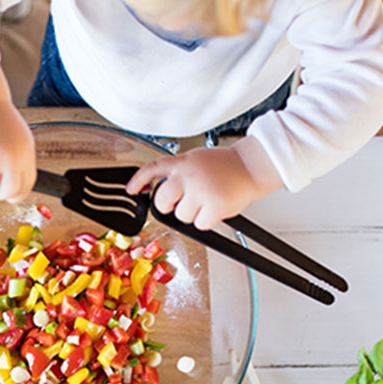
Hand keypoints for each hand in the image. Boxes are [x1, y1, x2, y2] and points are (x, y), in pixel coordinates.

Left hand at [127, 147, 275, 231]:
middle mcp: (189, 176)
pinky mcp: (214, 206)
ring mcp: (201, 191)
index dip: (138, 180)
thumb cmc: (225, 165)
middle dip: (167, 206)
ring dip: (192, 213)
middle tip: (182, 202)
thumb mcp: (196, 159)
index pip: (153, 169)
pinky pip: (200, 224)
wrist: (251, 166)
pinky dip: (206, 221)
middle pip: (162, 201)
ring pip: (181, 216)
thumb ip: (178, 171)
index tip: (131, 189)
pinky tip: (215, 208)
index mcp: (183, 162)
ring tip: (206, 200)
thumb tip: (159, 188)